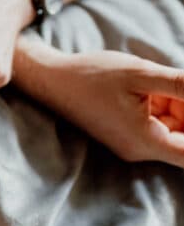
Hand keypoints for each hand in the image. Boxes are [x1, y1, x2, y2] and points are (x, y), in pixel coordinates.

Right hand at [14, 38, 183, 167]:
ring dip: (180, 109)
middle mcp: (140, 151)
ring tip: (159, 85)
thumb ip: (180, 84)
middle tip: (176, 86)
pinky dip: (167, 109)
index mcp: (146, 141)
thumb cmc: (92, 76)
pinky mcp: (128, 136)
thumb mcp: (141, 74)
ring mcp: (134, 145)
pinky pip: (160, 128)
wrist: (53, 81)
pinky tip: (154, 89)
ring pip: (176, 134)